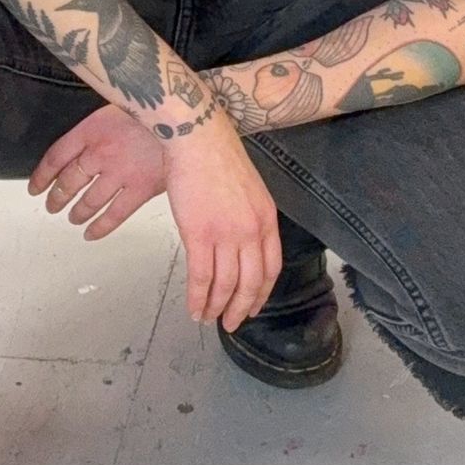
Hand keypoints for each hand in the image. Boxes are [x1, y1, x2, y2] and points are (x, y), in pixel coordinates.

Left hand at [30, 105, 167, 241]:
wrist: (187, 116)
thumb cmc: (155, 107)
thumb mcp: (118, 106)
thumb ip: (99, 128)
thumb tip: (86, 145)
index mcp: (91, 130)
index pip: (56, 157)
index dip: (42, 176)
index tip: (35, 188)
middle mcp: (100, 153)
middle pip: (69, 181)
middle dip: (57, 197)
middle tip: (52, 206)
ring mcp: (119, 173)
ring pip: (89, 200)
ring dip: (77, 212)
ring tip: (72, 217)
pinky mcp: (140, 189)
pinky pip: (114, 214)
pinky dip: (100, 226)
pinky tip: (90, 233)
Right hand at [161, 115, 281, 332]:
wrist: (198, 140)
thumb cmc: (218, 159)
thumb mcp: (249, 190)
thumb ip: (249, 218)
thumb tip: (239, 243)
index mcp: (266, 220)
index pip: (270, 268)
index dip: (261, 292)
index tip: (252, 306)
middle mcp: (251, 231)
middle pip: (250, 282)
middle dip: (240, 308)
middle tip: (232, 324)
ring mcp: (226, 234)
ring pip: (225, 285)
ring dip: (216, 307)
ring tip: (208, 319)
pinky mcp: (199, 235)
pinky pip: (201, 277)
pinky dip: (197, 297)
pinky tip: (194, 308)